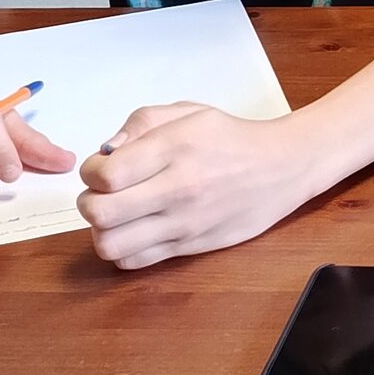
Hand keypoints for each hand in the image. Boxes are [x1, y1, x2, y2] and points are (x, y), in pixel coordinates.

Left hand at [76, 102, 307, 268]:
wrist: (283, 167)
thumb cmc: (231, 138)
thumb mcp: (188, 113)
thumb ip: (139, 124)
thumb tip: (105, 153)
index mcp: (176, 147)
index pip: (105, 174)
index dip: (91, 171)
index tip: (104, 167)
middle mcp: (179, 188)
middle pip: (100, 213)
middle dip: (90, 202)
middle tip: (104, 193)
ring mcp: (186, 222)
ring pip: (111, 245)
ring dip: (103, 231)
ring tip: (118, 216)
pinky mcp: (191, 246)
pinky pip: (135, 262)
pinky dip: (124, 249)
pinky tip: (136, 230)